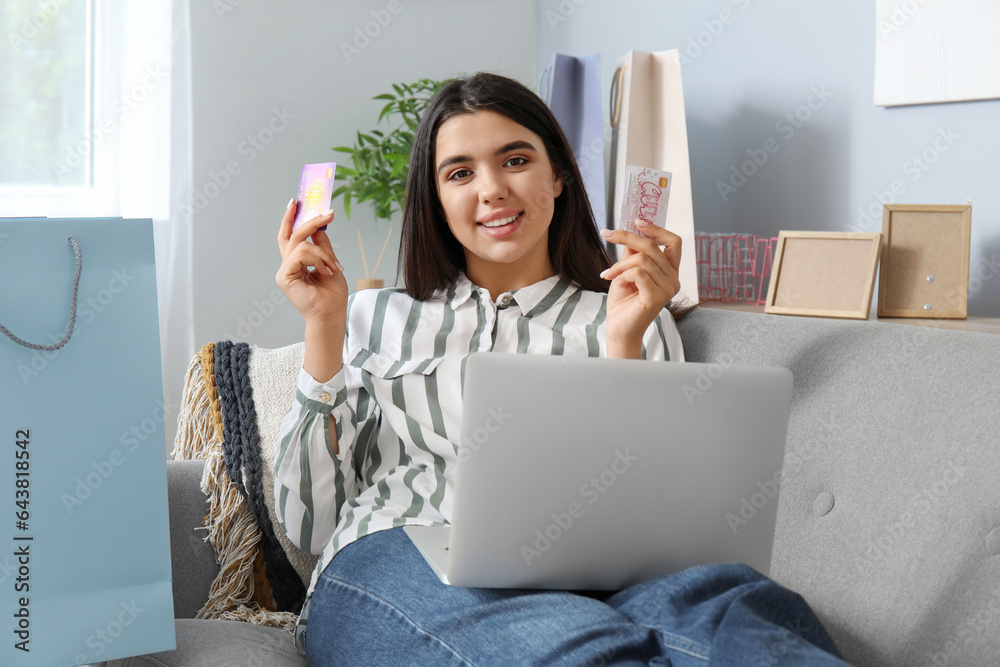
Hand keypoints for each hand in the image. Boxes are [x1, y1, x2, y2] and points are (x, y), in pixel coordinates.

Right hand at [275, 200, 347, 327]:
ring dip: (323, 253)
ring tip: (333, 267)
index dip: (291, 219)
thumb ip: (322, 245)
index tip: (296, 202)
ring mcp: (285, 271)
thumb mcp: (331, 262)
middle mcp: (288, 265)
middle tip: (328, 214)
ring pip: (301, 244)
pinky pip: (301, 254)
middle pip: (293, 235)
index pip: (290, 236)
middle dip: (309, 221)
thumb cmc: (332, 294)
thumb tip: (320, 226)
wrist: (332, 313)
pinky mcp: (285, 276)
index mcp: (297, 262)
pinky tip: (325, 271)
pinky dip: (318, 259)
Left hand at [599, 221, 680, 357]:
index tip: (637, 221)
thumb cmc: (623, 302)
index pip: (673, 242)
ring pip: (643, 259)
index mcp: (670, 271)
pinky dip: (622, 275)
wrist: (619, 328)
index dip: (657, 229)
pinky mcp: (657, 297)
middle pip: (653, 246)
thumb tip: (631, 230)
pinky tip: (614, 283)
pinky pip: (638, 273)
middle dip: (627, 237)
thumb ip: (633, 252)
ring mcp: (668, 288)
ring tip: (608, 274)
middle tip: (607, 234)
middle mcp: (674, 279)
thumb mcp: (626, 271)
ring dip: (620, 264)